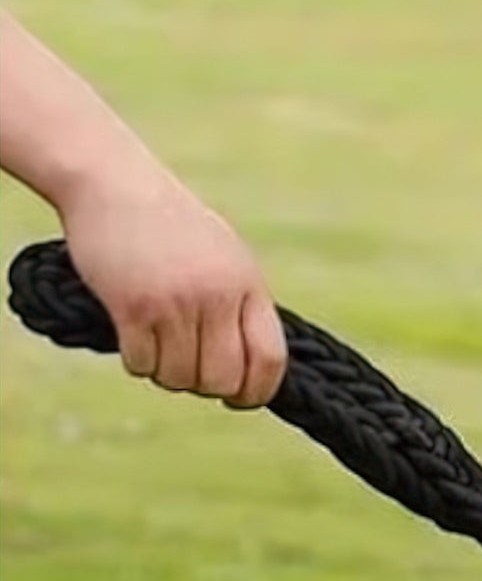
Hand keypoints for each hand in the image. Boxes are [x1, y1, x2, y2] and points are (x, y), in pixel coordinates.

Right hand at [60, 161, 287, 408]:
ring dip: (166, 374)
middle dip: (205, 387)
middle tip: (187, 370)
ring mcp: (175, 302)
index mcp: (248, 286)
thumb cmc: (171, 226)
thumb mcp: (226, 257)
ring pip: (180, 377)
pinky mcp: (132, 306)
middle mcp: (217, 296)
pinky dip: (137, 362)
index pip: (270, 360)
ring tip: (157, 348)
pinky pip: (142, 364)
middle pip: (224, 379)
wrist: (112, 182)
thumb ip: (243, 306)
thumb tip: (259, 366)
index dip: (257, 391)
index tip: (239, 398)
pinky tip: (132, 339)